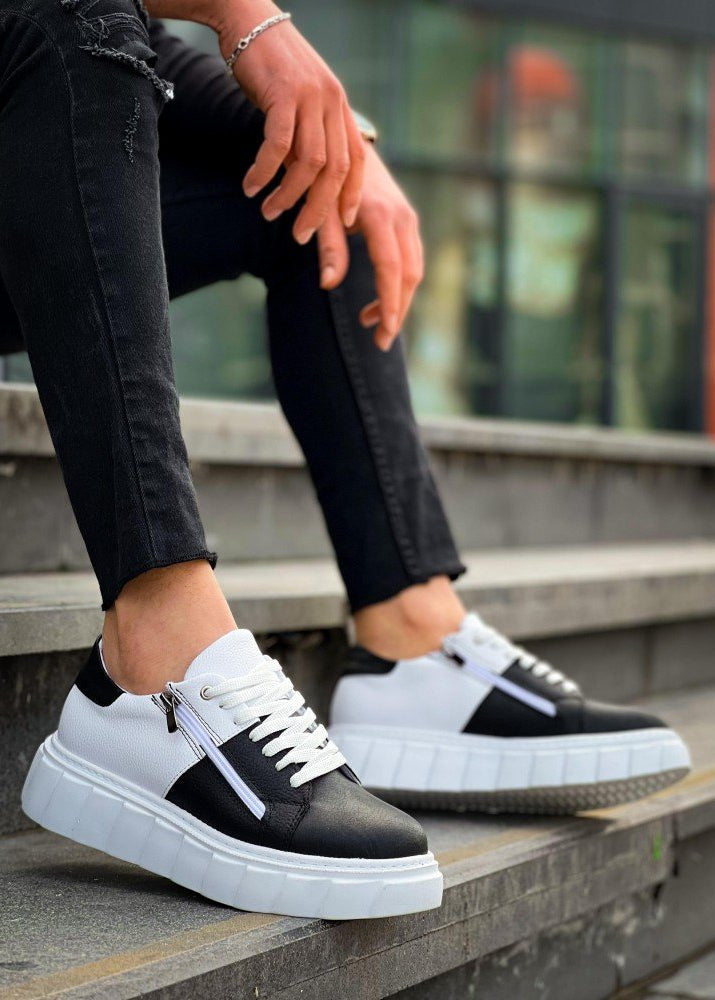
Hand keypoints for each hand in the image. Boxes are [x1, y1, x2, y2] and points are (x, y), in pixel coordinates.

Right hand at [215, 1, 364, 241]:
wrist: (248, 19)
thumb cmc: (271, 68)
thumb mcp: (299, 103)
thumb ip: (308, 136)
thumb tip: (306, 179)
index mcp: (340, 108)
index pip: (357, 161)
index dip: (351, 196)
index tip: (344, 226)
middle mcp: (333, 103)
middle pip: (335, 171)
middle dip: (319, 210)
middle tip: (301, 236)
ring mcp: (311, 97)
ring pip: (309, 163)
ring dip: (289, 196)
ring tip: (269, 213)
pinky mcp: (284, 93)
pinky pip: (278, 145)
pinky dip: (264, 172)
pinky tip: (251, 187)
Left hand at [318, 143, 423, 350]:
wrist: (344, 142)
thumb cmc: (325, 178)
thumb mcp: (321, 212)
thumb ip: (328, 247)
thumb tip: (328, 285)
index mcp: (380, 215)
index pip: (391, 270)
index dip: (389, 304)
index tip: (383, 333)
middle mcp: (401, 217)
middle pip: (409, 275)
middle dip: (397, 311)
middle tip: (380, 341)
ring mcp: (408, 218)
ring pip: (414, 270)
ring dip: (397, 301)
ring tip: (370, 323)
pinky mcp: (407, 221)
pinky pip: (410, 260)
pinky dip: (398, 285)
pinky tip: (377, 301)